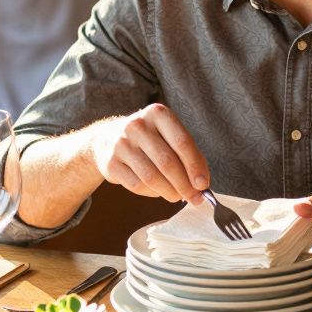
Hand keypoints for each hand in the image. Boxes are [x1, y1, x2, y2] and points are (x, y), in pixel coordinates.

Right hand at [91, 103, 208, 203]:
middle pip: (167, 162)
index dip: (195, 166)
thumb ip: (190, 156)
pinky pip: (137, 185)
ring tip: (177, 196)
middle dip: (184, 185)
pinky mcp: (111, 162)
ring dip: (169, 191)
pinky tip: (158, 191)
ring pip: (152, 177)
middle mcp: (137, 125)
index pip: (182, 142)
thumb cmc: (150, 140)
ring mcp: (121, 143)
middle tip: (194, 198)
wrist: (108, 138)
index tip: (203, 185)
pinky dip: (152, 193)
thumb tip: (202, 185)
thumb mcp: (170, 136)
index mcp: (158, 113)